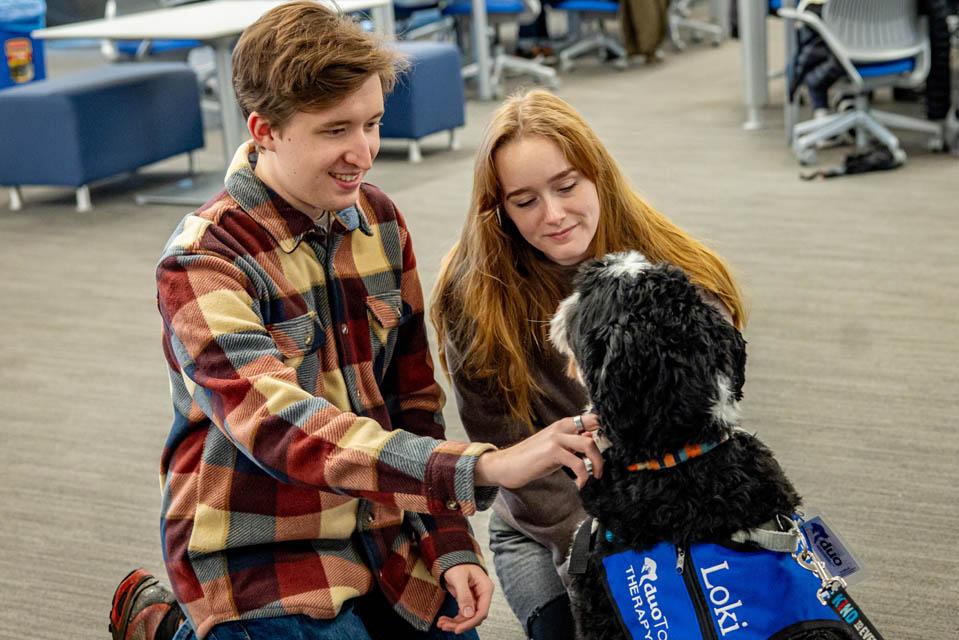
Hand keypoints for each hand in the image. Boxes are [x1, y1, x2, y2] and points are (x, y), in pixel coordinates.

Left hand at [436, 564, 492, 633]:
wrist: (452, 557)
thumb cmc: (457, 564)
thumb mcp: (459, 578)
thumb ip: (464, 595)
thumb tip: (469, 614)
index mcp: (485, 588)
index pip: (481, 611)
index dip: (470, 622)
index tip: (457, 629)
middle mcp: (483, 595)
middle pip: (474, 617)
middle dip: (460, 624)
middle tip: (444, 626)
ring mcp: (476, 598)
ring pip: (468, 617)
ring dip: (455, 623)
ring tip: (441, 624)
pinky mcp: (469, 601)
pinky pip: (463, 614)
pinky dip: (454, 619)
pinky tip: (443, 620)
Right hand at [474, 413, 602, 488]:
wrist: (507, 465)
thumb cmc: (531, 459)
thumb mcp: (555, 448)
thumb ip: (572, 443)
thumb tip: (592, 439)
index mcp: (563, 424)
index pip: (591, 418)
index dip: (605, 429)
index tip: (612, 445)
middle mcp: (561, 427)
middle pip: (594, 428)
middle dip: (603, 449)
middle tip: (602, 468)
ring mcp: (556, 438)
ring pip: (589, 444)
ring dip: (597, 463)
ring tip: (595, 476)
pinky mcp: (552, 452)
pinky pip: (578, 464)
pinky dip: (583, 476)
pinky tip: (579, 485)